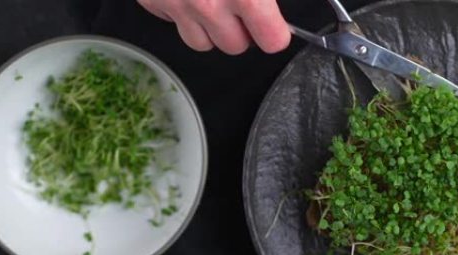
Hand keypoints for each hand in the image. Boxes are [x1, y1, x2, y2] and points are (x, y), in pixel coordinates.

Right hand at [138, 0, 290, 53]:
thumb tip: (305, 9)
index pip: (272, 41)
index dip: (275, 32)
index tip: (274, 25)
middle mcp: (209, 5)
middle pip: (236, 47)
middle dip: (242, 31)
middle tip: (240, 5)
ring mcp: (177, 5)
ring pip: (202, 43)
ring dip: (210, 28)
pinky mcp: (152, 1)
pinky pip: (172, 23)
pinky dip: (181, 12)